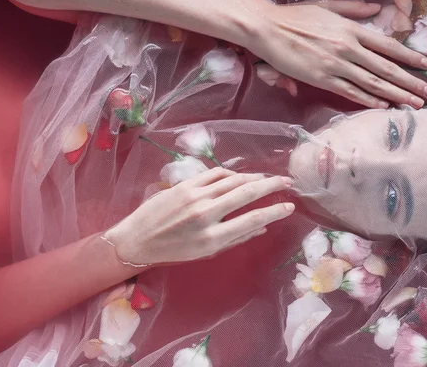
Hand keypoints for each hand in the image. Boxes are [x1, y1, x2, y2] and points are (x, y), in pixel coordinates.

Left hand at [103, 168, 293, 264]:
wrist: (137, 240)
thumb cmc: (173, 251)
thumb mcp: (206, 253)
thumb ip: (236, 239)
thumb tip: (263, 227)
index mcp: (212, 237)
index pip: (253, 219)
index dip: (275, 211)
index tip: (289, 206)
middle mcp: (206, 214)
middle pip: (247, 192)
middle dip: (271, 185)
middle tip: (287, 182)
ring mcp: (194, 196)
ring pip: (233, 179)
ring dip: (255, 177)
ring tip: (268, 178)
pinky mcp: (185, 184)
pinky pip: (215, 174)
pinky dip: (232, 173)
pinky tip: (241, 177)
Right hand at [248, 0, 426, 108]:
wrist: (269, 29)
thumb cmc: (296, 17)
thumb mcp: (327, 7)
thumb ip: (353, 9)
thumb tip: (376, 10)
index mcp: (351, 28)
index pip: (387, 45)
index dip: (409, 56)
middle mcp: (348, 47)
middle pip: (386, 68)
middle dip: (410, 82)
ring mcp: (336, 65)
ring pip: (372, 83)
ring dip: (396, 95)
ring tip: (414, 104)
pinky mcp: (322, 79)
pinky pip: (350, 92)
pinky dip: (369, 100)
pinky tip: (384, 106)